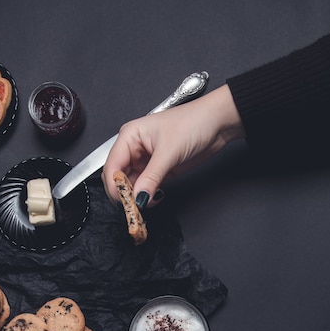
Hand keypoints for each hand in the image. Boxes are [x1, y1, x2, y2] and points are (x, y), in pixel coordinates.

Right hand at [102, 84, 244, 206]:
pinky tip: (155, 198)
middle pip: (118, 178)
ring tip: (147, 204)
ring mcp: (145, 160)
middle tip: (136, 207)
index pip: (112, 167)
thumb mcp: (169, 152)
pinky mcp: (157, 170)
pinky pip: (145, 187)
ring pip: (131, 185)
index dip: (115, 186)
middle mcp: (134, 148)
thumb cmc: (193, 123)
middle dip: (125, 194)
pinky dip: (147, 196)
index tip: (124, 202)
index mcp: (129, 136)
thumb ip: (151, 178)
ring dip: (137, 197)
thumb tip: (138, 198)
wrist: (217, 123)